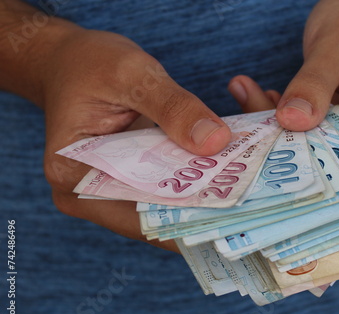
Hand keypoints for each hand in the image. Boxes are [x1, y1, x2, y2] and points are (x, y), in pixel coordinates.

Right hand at [40, 28, 276, 251]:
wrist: (70, 60)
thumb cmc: (88, 63)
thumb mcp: (131, 75)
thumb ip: (173, 108)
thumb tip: (215, 142)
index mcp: (74, 178)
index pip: (140, 216)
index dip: (190, 219)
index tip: (238, 215)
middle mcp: (93, 195)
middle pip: (159, 215)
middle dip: (208, 205)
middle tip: (258, 201)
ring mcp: (114, 189)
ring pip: (170, 203)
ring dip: (209, 191)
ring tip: (255, 185)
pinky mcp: (133, 178)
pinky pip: (170, 185)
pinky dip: (199, 175)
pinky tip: (234, 164)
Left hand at [274, 0, 338, 155]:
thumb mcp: (331, 46)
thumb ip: (312, 84)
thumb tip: (291, 122)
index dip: (306, 135)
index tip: (265, 120)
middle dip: (295, 133)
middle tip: (258, 103)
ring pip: (332, 150)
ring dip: (295, 130)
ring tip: (267, 100)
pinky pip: (333, 143)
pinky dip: (305, 128)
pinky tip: (284, 105)